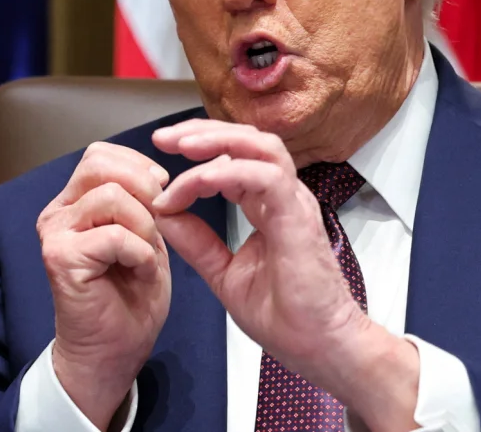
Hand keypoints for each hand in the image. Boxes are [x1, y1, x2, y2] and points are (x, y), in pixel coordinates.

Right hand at [36, 142, 171, 429]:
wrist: (115, 348)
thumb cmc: (132, 294)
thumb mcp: (147, 235)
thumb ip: (145, 201)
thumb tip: (161, 171)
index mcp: (75, 201)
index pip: (101, 154)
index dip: (140, 165)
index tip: (164, 191)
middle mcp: (58, 212)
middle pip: (99, 164)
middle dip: (144, 186)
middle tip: (162, 219)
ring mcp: (55, 234)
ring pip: (111, 196)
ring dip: (144, 225)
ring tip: (147, 256)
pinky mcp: (60, 259)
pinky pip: (114, 236)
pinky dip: (140, 252)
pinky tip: (141, 273)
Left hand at [149, 120, 418, 430]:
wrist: (320, 347)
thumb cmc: (287, 316)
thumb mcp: (225, 274)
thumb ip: (197, 243)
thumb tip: (164, 215)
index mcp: (269, 206)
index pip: (235, 158)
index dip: (199, 153)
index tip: (160, 165)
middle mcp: (284, 196)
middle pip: (247, 140)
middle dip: (202, 132)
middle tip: (162, 138)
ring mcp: (294, 203)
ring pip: (260, 146)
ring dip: (217, 141)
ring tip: (180, 147)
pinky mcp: (298, 216)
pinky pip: (265, 176)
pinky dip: (227, 172)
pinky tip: (197, 182)